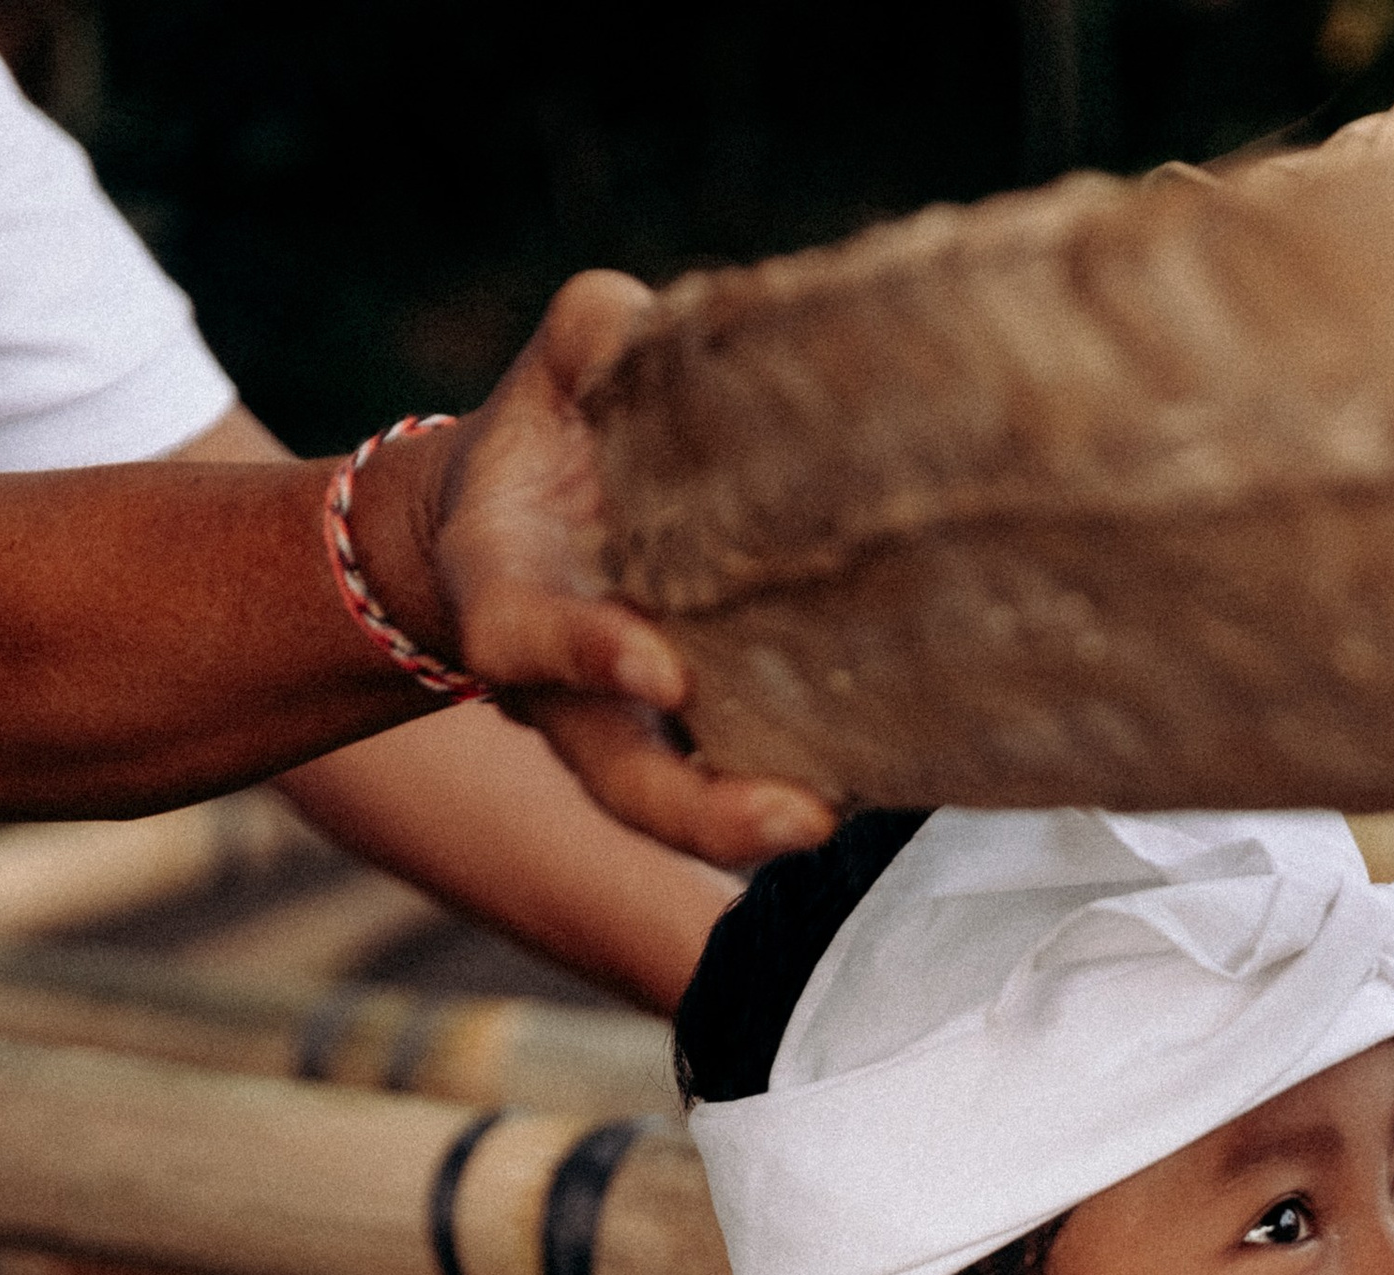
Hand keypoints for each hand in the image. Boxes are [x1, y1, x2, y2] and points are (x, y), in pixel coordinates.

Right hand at [357, 275, 834, 870]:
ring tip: (839, 818)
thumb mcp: (559, 363)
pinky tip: (885, 776)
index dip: (584, 656)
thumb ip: (595, 342)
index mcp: (508, 596)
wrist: (527, 511)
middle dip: (703, 812)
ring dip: (756, 828)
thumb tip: (658, 328)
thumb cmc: (552, 426)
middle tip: (797, 818)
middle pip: (622, 781)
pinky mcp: (699, 736)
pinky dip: (805, 787)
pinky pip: (743, 779)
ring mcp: (634, 730)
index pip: (525, 638)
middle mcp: (568, 691)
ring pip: (683, 808)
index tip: (656, 665)